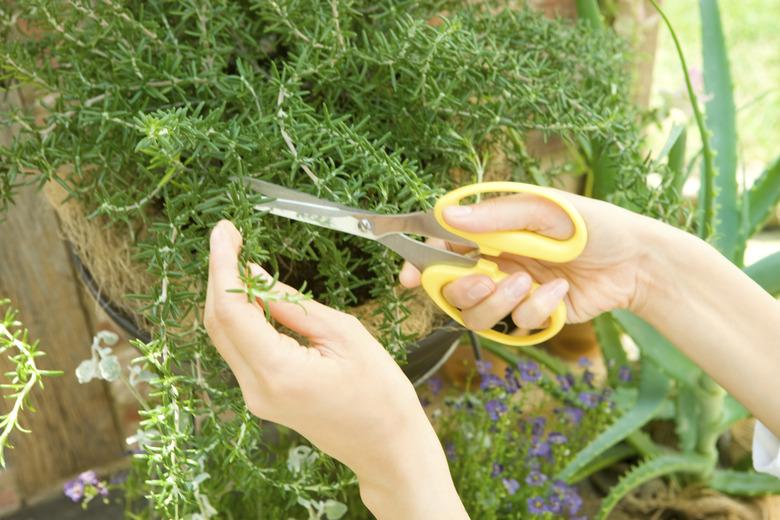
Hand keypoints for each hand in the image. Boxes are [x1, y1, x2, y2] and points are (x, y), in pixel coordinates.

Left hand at [204, 220, 466, 518]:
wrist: (388, 447)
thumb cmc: (380, 392)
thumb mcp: (343, 333)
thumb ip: (291, 303)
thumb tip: (253, 273)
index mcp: (278, 372)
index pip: (230, 310)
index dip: (221, 265)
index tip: (223, 230)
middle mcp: (256, 388)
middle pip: (217, 322)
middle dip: (218, 274)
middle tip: (229, 234)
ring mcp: (255, 397)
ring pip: (224, 335)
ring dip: (226, 294)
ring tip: (237, 255)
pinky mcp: (262, 396)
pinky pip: (240, 349)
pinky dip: (240, 316)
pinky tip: (253, 293)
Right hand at [400, 192, 655, 330]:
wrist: (636, 262)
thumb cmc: (592, 225)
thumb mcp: (544, 211)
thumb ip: (495, 217)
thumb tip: (445, 216)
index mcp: (489, 232)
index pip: (440, 247)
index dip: (420, 263)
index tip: (409, 278)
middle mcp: (494, 262)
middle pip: (451, 290)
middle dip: (464, 290)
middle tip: (488, 280)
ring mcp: (511, 292)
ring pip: (477, 315)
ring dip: (499, 303)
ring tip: (531, 285)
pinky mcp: (531, 316)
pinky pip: (517, 326)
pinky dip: (537, 312)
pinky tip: (560, 294)